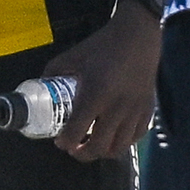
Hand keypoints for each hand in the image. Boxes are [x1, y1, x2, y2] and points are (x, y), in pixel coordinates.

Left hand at [44, 9, 158, 163]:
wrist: (138, 36)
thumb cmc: (103, 46)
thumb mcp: (72, 56)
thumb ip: (53, 73)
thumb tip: (41, 86)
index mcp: (95, 95)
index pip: (76, 131)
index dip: (65, 142)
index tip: (60, 141)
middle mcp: (116, 108)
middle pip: (98, 147)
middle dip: (82, 153)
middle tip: (74, 149)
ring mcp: (134, 111)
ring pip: (119, 147)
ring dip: (102, 152)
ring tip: (93, 145)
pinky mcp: (148, 110)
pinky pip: (136, 137)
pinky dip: (123, 142)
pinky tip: (113, 137)